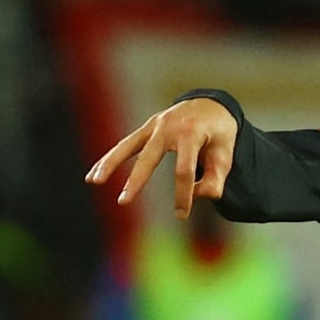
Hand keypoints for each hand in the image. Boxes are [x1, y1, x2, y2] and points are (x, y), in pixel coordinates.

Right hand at [85, 97, 237, 217]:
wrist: (211, 105)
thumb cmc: (220, 133)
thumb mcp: (226, 154)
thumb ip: (216, 178)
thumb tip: (197, 196)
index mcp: (192, 133)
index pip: (184, 170)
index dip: (183, 194)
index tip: (181, 214)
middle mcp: (169, 127)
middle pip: (149, 157)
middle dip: (136, 181)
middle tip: (124, 201)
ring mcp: (154, 125)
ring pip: (128, 146)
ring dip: (110, 164)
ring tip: (93, 181)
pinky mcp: (147, 128)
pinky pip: (125, 144)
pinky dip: (110, 158)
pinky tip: (93, 175)